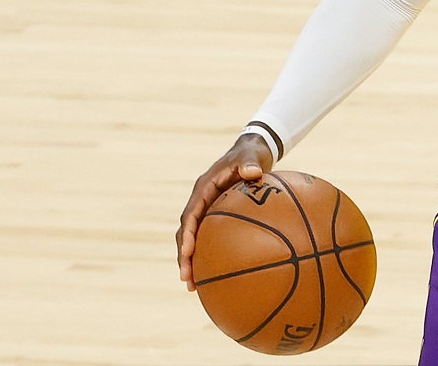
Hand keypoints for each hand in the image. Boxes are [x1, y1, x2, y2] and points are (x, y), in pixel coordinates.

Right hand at [176, 133, 272, 290]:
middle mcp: (201, 201)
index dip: (186, 234)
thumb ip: (250, 163)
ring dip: (191, 261)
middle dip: (184, 256)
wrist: (253, 151)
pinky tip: (218, 274)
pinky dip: (210, 255)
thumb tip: (253, 172)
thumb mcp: (251, 156)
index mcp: (204, 188)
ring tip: (194, 286)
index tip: (187, 252)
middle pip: (185, 232)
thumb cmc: (252, 154)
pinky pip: (210, 237)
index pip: (190, 214)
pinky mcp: (216, 216)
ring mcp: (207, 209)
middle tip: (187, 279)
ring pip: (194, 238)